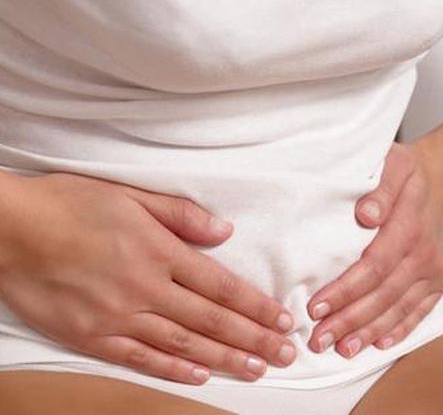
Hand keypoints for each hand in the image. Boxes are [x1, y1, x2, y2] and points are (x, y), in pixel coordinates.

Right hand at [0, 171, 295, 383]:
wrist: (11, 229)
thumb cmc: (72, 205)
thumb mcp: (132, 196)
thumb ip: (182, 215)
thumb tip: (225, 230)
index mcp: (159, 252)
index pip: (222, 286)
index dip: (256, 306)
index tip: (282, 319)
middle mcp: (145, 288)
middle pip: (212, 320)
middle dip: (253, 338)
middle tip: (284, 353)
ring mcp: (118, 316)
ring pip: (184, 343)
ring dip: (224, 359)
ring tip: (256, 369)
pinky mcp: (91, 337)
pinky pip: (140, 358)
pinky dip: (173, 369)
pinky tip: (200, 376)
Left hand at [306, 141, 442, 357]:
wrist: (439, 180)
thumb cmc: (405, 174)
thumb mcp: (391, 165)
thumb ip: (380, 189)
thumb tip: (365, 214)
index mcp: (409, 224)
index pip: (374, 265)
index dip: (346, 290)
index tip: (317, 306)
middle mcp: (424, 251)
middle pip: (384, 293)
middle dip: (350, 319)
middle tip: (319, 339)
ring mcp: (433, 269)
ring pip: (400, 307)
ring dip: (370, 331)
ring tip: (342, 349)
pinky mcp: (439, 280)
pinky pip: (420, 311)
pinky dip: (400, 330)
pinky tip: (379, 345)